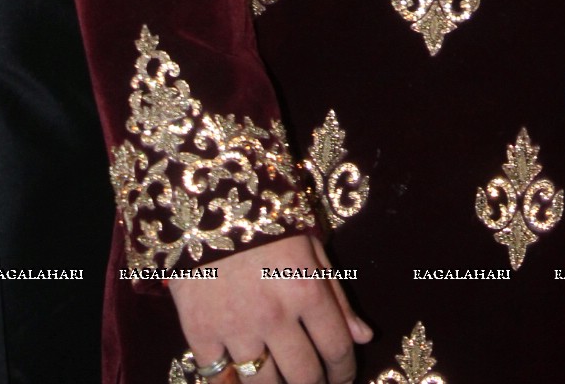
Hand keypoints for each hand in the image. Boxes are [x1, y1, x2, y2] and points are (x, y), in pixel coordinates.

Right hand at [169, 233, 370, 383]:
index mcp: (306, 289)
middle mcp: (274, 315)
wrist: (206, 199)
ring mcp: (235, 328)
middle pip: (303, 376)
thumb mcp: (310, 246)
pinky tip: (243, 381)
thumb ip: (336, 295)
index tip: (343, 378)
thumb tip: (363, 337)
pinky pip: (219, 380)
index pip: (336, 348)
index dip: (345, 371)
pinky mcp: (200, 333)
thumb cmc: (267, 220)